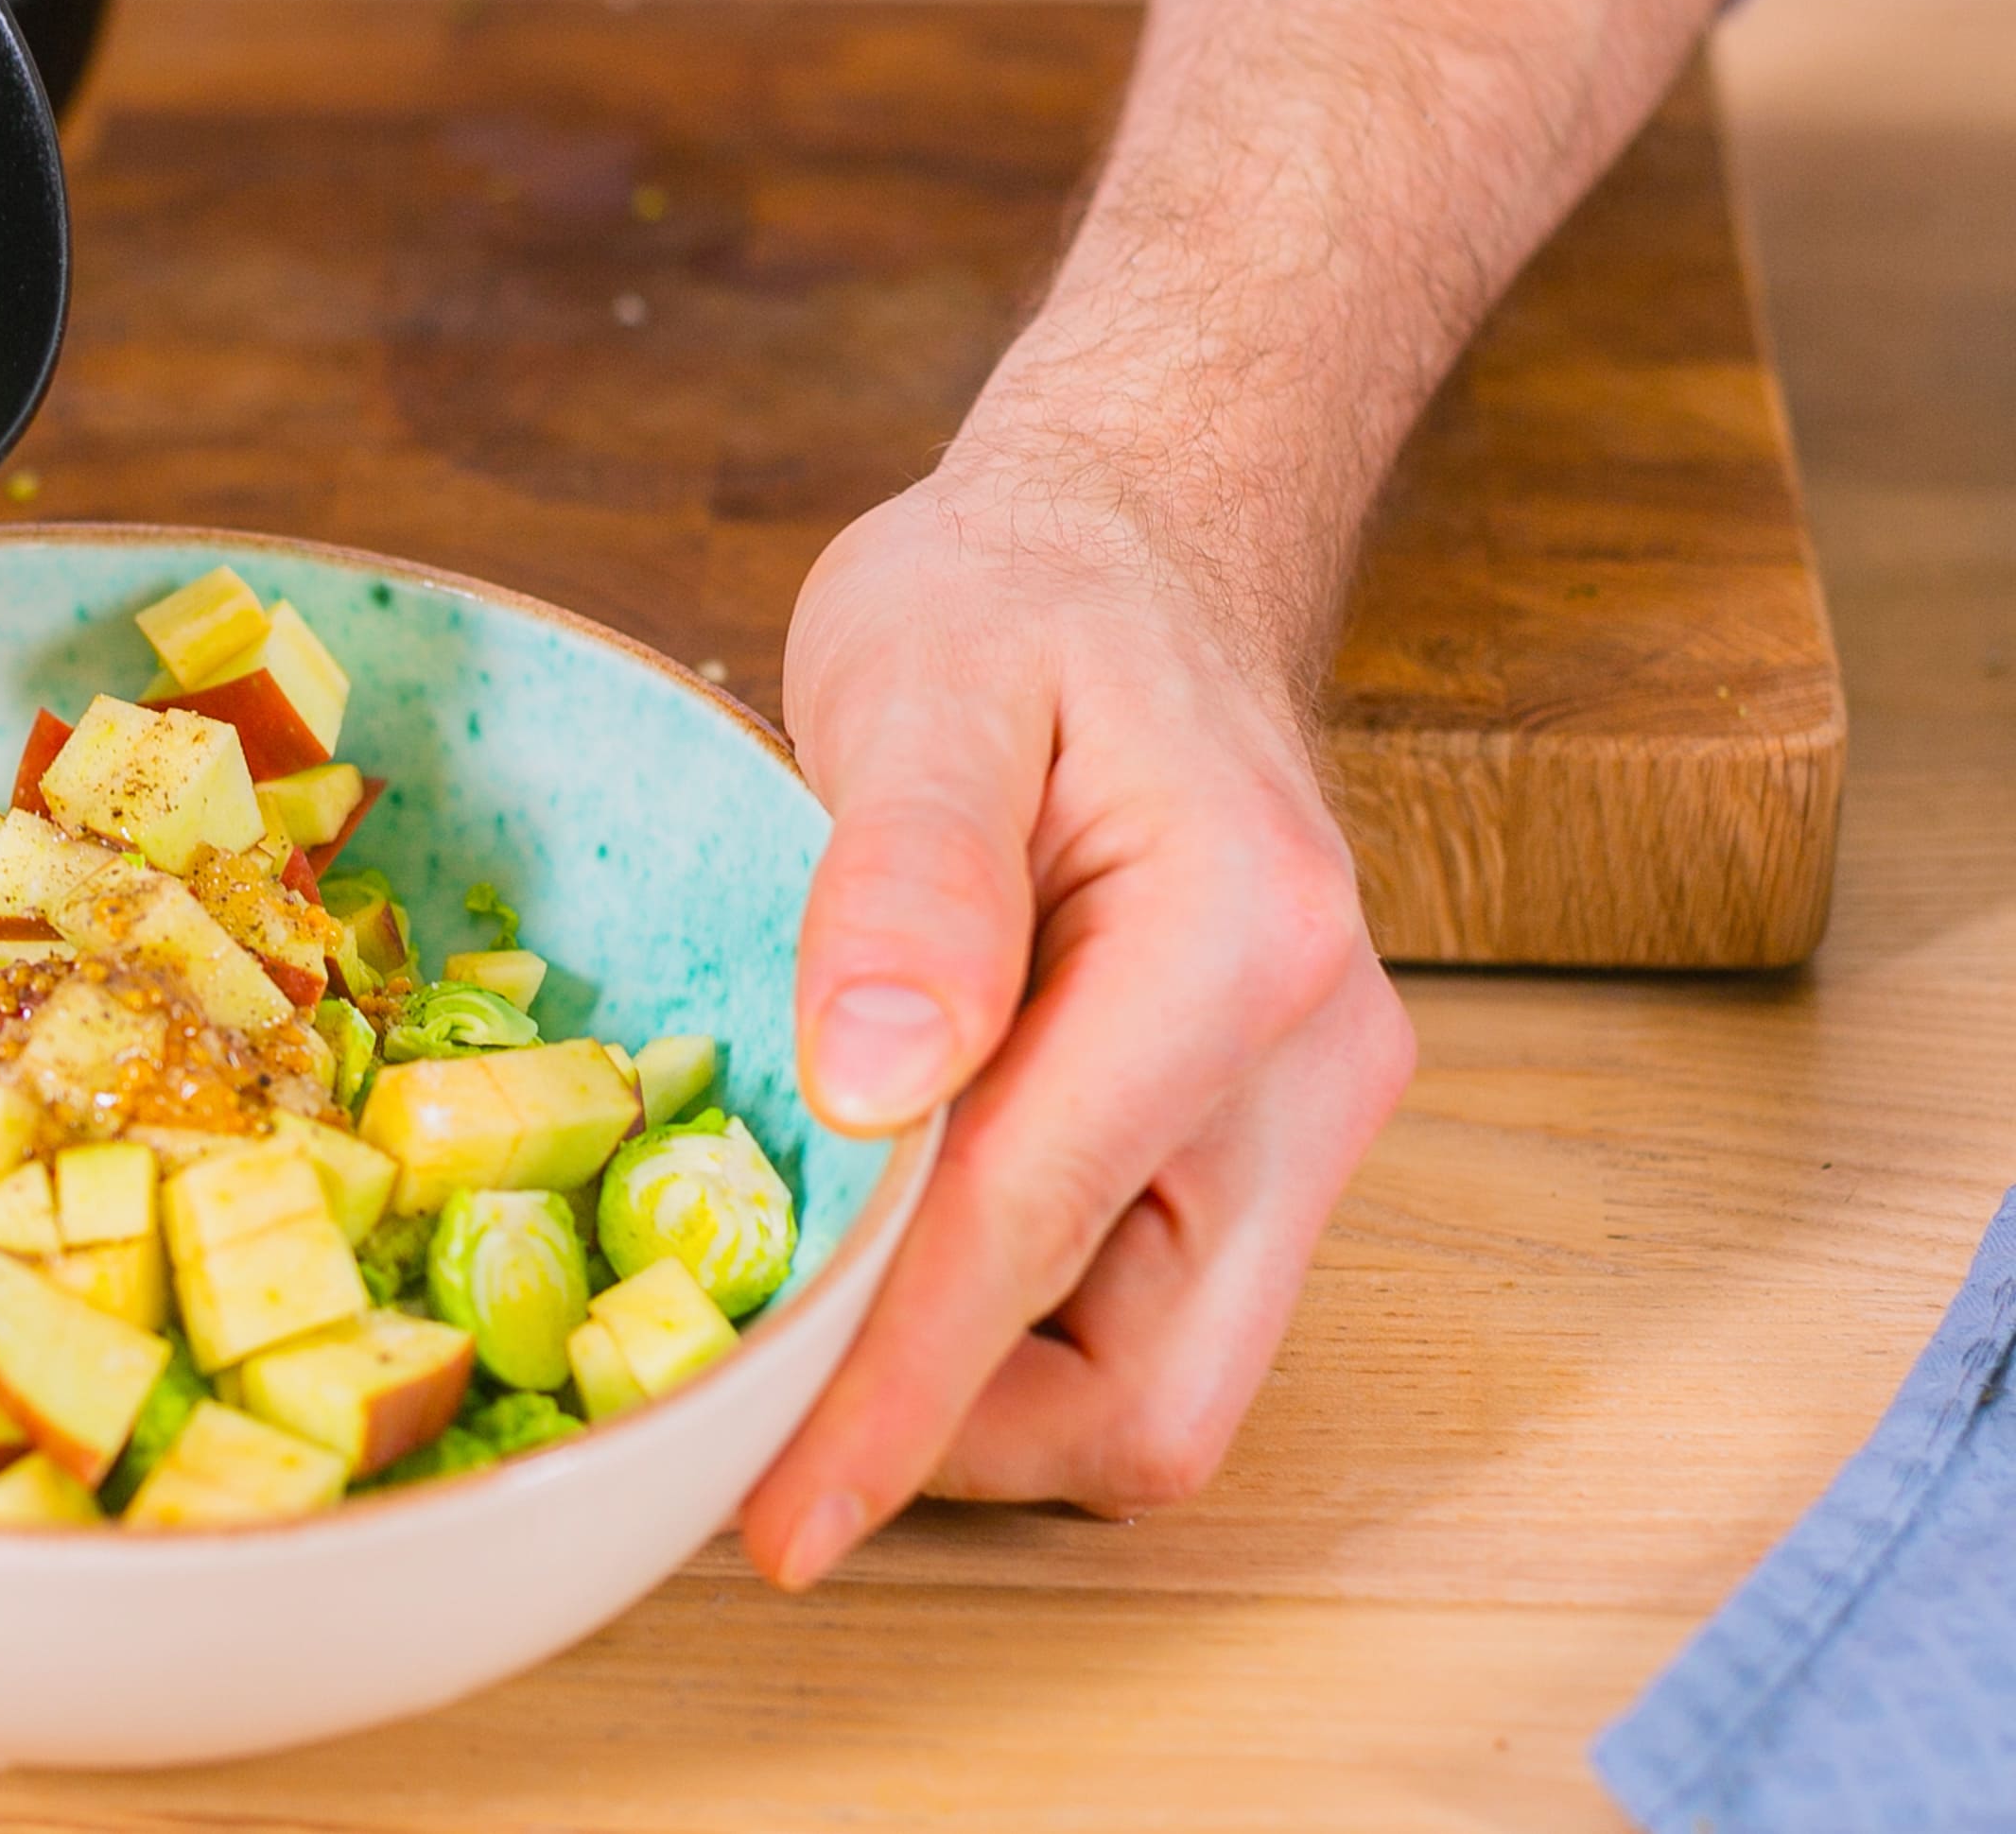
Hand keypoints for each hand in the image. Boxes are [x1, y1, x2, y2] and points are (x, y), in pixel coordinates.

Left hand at [734, 459, 1414, 1580]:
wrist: (1128, 549)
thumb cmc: (1013, 598)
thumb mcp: (920, 674)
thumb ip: (907, 874)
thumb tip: (871, 1087)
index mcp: (1236, 949)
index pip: (1034, 1238)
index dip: (889, 1398)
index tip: (771, 1522)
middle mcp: (1312, 1067)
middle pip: (1151, 1393)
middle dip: (952, 1434)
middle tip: (760, 1396)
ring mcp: (1303, 1120)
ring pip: (1156, 1383)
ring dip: (978, 1388)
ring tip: (813, 1288)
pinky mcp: (1255, 1143)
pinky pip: (1142, 1314)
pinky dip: (1009, 1325)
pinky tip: (889, 1231)